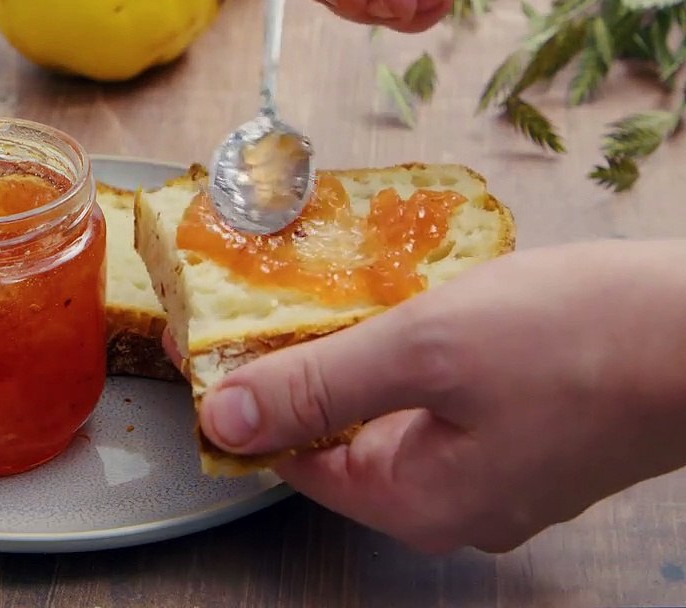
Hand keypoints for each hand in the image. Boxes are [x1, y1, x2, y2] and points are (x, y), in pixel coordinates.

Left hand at [191, 239, 685, 552]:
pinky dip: (412, 357)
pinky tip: (408, 307)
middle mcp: (452, 506)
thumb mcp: (425, 348)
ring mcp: (495, 476)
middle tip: (275, 299)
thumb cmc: (581, 340)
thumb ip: (318, 384)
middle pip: (339, 438)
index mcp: (416, 504)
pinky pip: (439, 403)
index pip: (293, 460)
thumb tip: (225, 418)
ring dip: (359, 355)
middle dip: (305, 369)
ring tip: (337, 291)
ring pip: (390, 416)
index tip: (218, 336)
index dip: (249, 398)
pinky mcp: (526, 438)